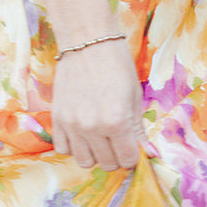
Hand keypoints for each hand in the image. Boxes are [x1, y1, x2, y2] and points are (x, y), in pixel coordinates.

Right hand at [51, 38, 144, 170]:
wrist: (87, 42)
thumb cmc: (117, 65)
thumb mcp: (134, 96)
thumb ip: (138, 129)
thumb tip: (149, 154)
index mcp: (116, 122)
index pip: (128, 160)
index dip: (134, 155)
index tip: (134, 146)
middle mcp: (92, 128)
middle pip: (107, 164)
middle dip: (117, 156)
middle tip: (119, 140)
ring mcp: (72, 125)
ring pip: (85, 162)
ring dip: (96, 154)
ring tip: (101, 138)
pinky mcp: (57, 119)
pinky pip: (64, 149)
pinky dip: (75, 147)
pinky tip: (83, 133)